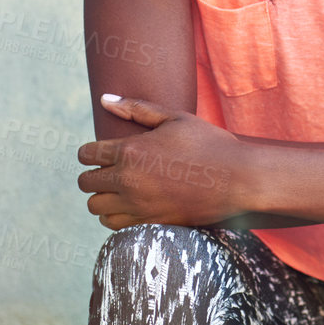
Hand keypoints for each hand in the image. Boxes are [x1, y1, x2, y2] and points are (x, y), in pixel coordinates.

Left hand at [76, 95, 247, 230]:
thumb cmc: (208, 144)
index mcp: (130, 150)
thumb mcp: (174, 118)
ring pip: (96, 208)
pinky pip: (114, 225)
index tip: (100, 153)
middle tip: (110, 171)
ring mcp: (138, 206)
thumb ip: (136, 109)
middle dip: (93, 175)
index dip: (89, 153)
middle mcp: (127, 180)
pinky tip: (131, 206)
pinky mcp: (150, 224)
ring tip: (119, 190)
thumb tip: (104, 99)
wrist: (237, 181)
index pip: (86, 154)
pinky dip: (115, 216)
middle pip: (85, 183)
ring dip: (103, 198)